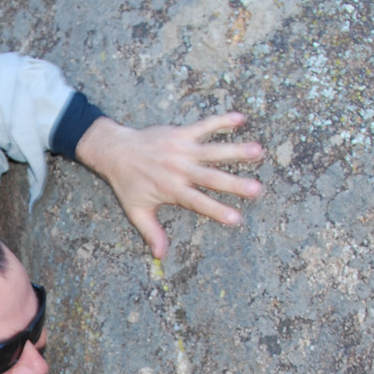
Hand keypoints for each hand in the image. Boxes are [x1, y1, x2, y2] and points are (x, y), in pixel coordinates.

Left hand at [75, 114, 263, 255]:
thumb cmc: (127, 183)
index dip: (217, 210)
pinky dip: (221, 121)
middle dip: (234, 184)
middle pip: (211, 178)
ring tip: (258, 151)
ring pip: (212, 150)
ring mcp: (181, 150)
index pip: (198, 202)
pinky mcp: (180, 133)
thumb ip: (151, 232)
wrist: (115, 151)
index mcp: (171, 190)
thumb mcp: (136, 211)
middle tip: (256, 188)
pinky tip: (240, 118)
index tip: (237, 218)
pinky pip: (203, 125)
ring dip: (236, 150)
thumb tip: (160, 255)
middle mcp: (179, 170)